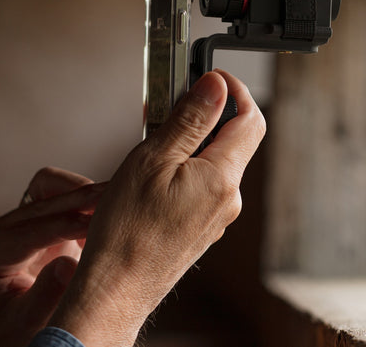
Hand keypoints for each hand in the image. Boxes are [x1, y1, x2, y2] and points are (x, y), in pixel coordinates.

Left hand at [0, 167, 105, 346]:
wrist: (9, 337)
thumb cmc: (11, 337)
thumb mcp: (24, 326)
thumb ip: (43, 298)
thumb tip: (68, 266)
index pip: (28, 232)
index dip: (65, 226)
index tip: (96, 225)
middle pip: (41, 199)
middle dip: (80, 201)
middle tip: (117, 200)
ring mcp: (18, 222)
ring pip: (53, 187)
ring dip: (85, 193)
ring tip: (118, 199)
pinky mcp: (40, 219)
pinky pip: (63, 194)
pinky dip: (86, 198)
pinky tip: (111, 208)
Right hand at [49, 69, 265, 346]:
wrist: (115, 290)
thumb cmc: (126, 233)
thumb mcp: (152, 160)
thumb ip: (189, 120)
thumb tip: (215, 86)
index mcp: (223, 178)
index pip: (250, 119)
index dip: (234, 90)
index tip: (209, 75)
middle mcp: (228, 199)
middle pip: (233, 139)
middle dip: (206, 114)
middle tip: (171, 102)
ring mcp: (215, 217)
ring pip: (214, 163)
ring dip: (190, 141)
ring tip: (154, 137)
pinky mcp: (199, 229)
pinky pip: (200, 186)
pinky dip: (183, 167)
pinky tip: (153, 171)